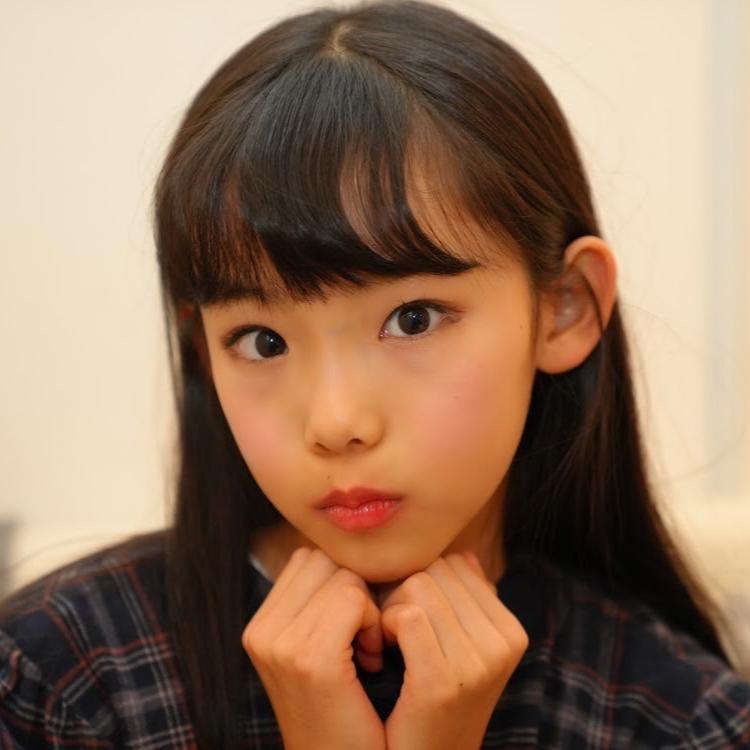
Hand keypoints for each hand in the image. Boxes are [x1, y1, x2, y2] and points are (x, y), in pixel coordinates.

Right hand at [241, 547, 386, 749]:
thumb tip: (345, 553)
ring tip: (365, 650)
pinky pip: (353, 598)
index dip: (340, 583)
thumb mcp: (316, 651)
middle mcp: (261, 631)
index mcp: (260, 626)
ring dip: (365, 606)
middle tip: (363, 638)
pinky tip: (371, 659)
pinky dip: (372, 621)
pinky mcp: (310, 658)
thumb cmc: (342, 713)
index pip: (309, 558)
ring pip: (342, 575)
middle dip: (352, 589)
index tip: (351, 629)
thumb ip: (318, 603)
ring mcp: (280, 644)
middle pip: (324, 559)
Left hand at [378, 551, 527, 749]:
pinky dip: (386, 625)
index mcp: (510, 631)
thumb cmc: (433, 701)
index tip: (413, 616)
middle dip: (406, 590)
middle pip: (435, 569)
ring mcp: (477, 663)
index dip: (424, 581)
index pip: (455, 563)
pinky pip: (407, 616)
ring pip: (418, 585)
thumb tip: (465, 554)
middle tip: (396, 629)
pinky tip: (384, 651)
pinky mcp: (442, 681)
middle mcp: (503, 643)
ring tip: (391, 640)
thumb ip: (466, 601)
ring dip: (392, 607)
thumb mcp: (464, 650)